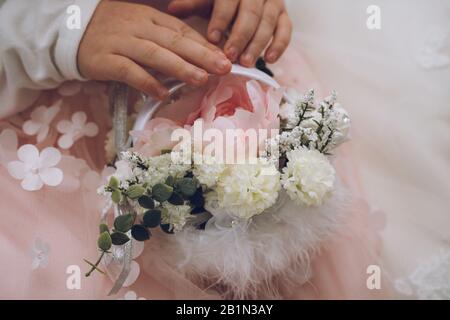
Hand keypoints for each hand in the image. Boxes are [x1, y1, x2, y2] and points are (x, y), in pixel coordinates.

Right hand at [78, 0, 231, 99]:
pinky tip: (162, 94)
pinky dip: (147, 82)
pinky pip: (129, 71)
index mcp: (150, 17)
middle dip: (201, 55)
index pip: (182, 31)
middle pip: (174, 41)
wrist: (71, 29)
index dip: (204, 44)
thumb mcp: (142, 27)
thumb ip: (167, 40)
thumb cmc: (113, 31)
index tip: (224, 57)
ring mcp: (121, 42)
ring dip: (180, 67)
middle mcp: (138, 27)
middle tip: (223, 67)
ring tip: (201, 79)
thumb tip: (199, 56)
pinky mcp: (105, 60)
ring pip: (155, 54)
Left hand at [168, 0, 291, 66]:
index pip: (228, 1)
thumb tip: (172, 9)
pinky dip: (279, 45)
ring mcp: (273, 3)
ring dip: (257, 44)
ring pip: (268, 23)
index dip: (221, 19)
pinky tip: (269, 59)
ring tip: (246, 62)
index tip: (212, 39)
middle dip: (240, 36)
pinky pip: (286, 30)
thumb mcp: (206, 0)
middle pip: (251, 13)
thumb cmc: (221, 1)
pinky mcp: (284, 15)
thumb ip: (192, 4)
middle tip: (230, 56)